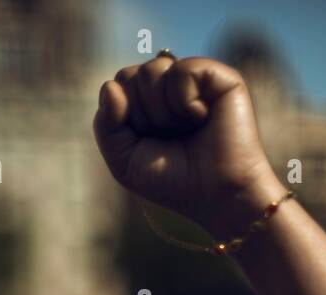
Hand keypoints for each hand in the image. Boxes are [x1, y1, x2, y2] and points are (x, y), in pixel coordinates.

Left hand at [93, 56, 282, 236]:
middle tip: (170, 137)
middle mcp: (170, 85)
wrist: (216, 194)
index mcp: (146, 101)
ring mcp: (194, 78)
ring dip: (163, 112)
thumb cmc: (173, 180)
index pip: (116, 86)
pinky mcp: (219, 76)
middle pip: (130, 76)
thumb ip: (106, 125)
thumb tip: (111, 86)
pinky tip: (202, 116)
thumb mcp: (124, 161)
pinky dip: (185, 100)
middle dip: (142, 115)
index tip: (147, 142)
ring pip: (153, 70)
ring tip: (187, 128)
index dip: (124, 118)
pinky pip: (182, 70)